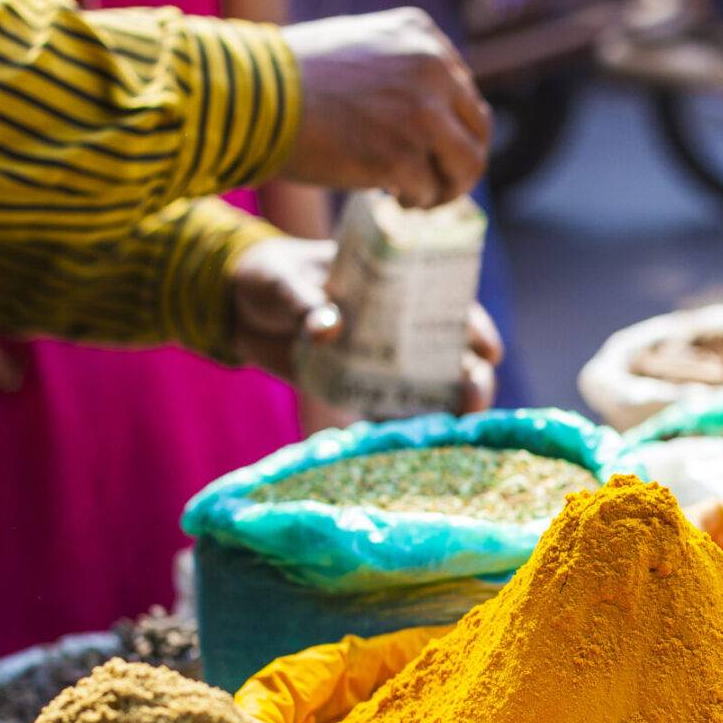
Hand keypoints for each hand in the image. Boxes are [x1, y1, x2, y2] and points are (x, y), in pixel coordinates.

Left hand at [228, 236, 506, 410]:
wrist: (236, 307)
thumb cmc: (273, 277)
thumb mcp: (287, 281)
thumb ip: (308, 302)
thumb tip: (329, 328)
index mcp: (395, 284)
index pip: (449, 303)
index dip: (474, 326)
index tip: (486, 349)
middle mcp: (399, 324)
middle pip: (453, 352)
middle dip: (472, 376)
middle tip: (474, 396)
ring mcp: (381, 360)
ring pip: (430, 387)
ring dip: (448, 408)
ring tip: (456, 429)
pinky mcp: (357, 389)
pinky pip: (389, 411)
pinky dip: (402, 428)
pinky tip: (415, 445)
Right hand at [280, 8, 491, 205]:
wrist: (250, 96)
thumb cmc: (291, 78)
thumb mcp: (360, 48)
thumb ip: (402, 70)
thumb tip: (434, 112)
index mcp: (422, 38)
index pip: (465, 94)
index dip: (452, 130)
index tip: (430, 150)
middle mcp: (431, 69)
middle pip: (479, 130)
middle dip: (460, 163)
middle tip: (434, 184)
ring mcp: (421, 114)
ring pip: (468, 166)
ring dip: (448, 189)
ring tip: (418, 199)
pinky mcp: (403, 156)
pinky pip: (429, 192)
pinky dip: (413, 202)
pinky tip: (387, 197)